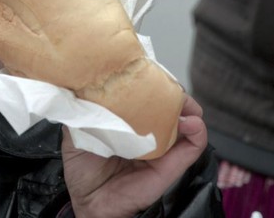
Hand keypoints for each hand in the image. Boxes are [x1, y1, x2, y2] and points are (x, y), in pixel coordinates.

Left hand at [61, 94, 206, 217]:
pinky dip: (197, 133)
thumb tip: (78, 84)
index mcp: (128, 122)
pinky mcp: (171, 167)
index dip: (152, 83)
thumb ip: (81, 110)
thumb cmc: (83, 170)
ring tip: (184, 103)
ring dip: (189, 109)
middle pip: (169, 106)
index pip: (146, 97)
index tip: (148, 71)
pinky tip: (191, 123)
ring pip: (186, 123)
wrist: (88, 202)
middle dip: (173, 91)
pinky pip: (192, 148)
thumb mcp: (76, 132)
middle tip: (168, 85)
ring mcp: (162, 149)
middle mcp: (148, 132)